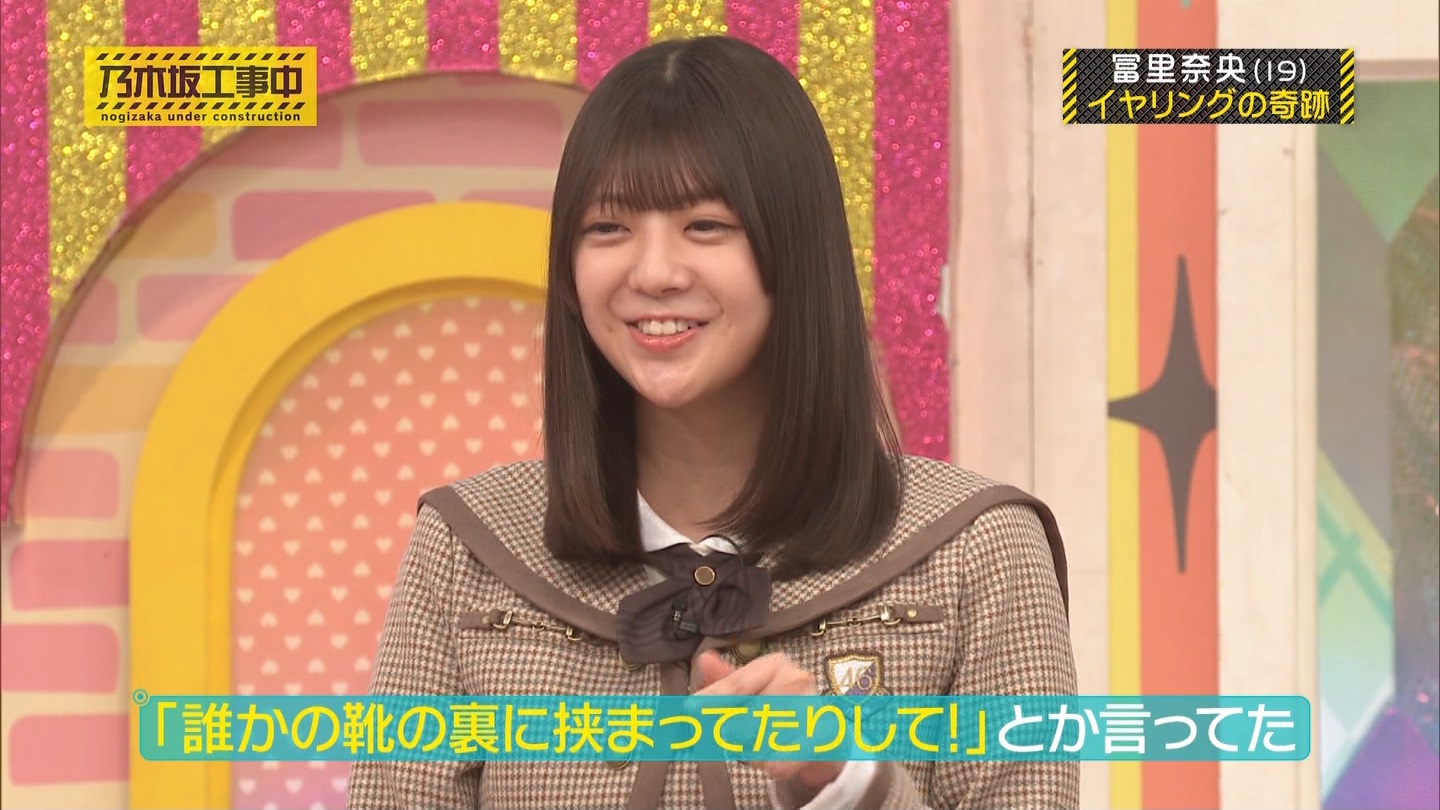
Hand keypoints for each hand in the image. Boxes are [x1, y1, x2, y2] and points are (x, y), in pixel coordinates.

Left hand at [692, 651, 843, 793]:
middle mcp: (797, 679)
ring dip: (752, 749)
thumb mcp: (749, 691)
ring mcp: (813, 707)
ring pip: (763, 739)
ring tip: (758, 745)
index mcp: (775, 664)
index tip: (691, 709)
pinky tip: (772, 760)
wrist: (819, 733)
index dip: (713, 697)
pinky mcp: (823, 738)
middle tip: (731, 736)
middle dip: (733, 731)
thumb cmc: (776, 707)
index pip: (738, 683)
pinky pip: (782, 759)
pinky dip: (772, 764)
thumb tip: (703, 659)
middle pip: (748, 714)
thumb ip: (724, 680)